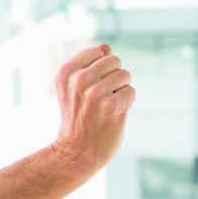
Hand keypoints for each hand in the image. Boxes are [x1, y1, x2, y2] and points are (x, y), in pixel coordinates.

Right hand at [50, 43, 135, 174]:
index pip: (98, 52)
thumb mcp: (75, 88)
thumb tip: (105, 46)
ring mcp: (95, 93)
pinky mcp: (111, 106)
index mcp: (66, 73)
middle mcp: (78, 80)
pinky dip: (126, 104)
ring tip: (106, 107)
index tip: (89, 87)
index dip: (101, 68)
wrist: (75, 152)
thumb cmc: (78, 118)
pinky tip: (112, 116)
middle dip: (114, 77)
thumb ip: (90, 65)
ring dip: (121, 90)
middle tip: (100, 98)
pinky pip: (131, 92)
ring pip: (125, 75)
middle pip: (114, 61)